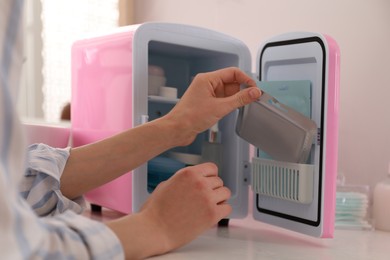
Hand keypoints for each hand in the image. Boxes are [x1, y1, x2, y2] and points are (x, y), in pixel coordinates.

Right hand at [106, 163, 230, 257]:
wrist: (154, 230)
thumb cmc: (156, 210)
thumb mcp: (167, 184)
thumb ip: (184, 180)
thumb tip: (194, 181)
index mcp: (188, 173)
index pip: (212, 168)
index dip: (210, 176)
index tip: (208, 183)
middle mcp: (200, 183)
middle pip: (219, 181)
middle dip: (213, 190)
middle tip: (204, 199)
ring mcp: (207, 198)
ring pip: (226, 193)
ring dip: (219, 199)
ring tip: (208, 206)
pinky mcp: (212, 214)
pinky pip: (227, 208)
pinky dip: (221, 211)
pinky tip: (212, 214)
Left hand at [165, 67, 260, 145]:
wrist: (177, 130)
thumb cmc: (190, 117)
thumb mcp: (220, 108)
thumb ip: (239, 99)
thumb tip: (254, 92)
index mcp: (207, 79)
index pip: (232, 72)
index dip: (246, 79)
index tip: (255, 88)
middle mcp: (207, 84)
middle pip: (231, 82)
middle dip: (242, 89)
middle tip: (253, 98)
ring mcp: (207, 94)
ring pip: (228, 92)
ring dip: (236, 98)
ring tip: (243, 106)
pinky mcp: (207, 103)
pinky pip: (223, 99)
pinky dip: (230, 104)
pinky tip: (233, 110)